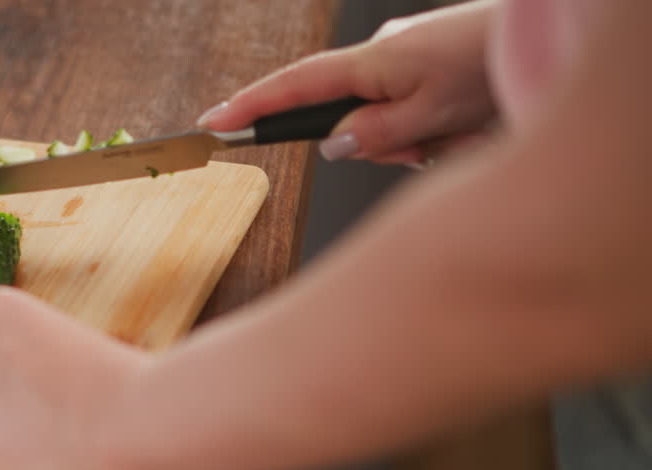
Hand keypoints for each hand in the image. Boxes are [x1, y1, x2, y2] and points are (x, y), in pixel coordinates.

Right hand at [198, 1, 497, 165]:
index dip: (250, 107)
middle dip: (377, 144)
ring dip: (414, 143)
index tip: (212, 125)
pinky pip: (408, 117)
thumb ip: (375, 134)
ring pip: (381, 125)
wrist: (543, 38)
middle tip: (423, 146)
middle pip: (344, 118)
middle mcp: (380, 59)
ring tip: (458, 134)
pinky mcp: (424, 72)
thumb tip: (334, 144)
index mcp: (371, 63)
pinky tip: (465, 127)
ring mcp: (403, 64)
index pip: (293, 87)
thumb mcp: (431, 113)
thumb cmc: (492, 66)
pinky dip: (430, 132)